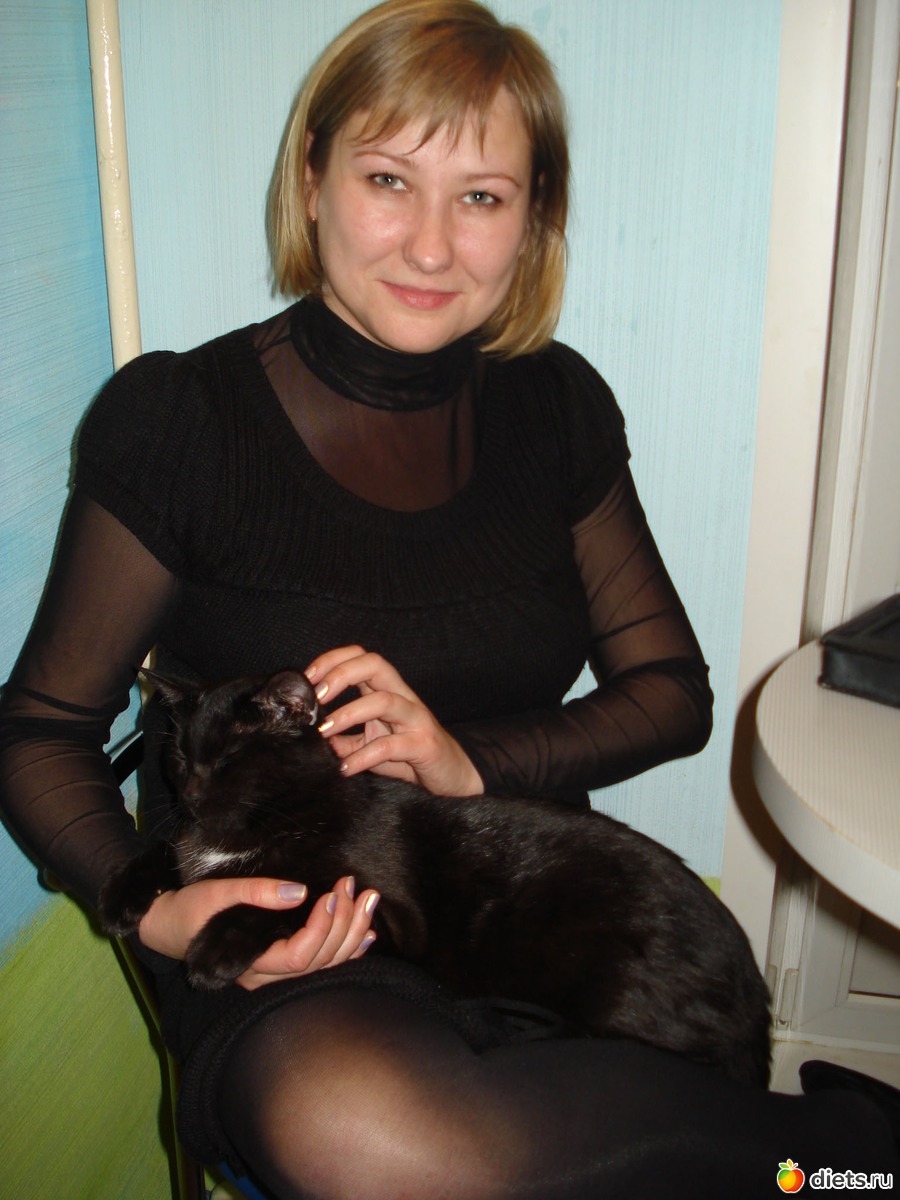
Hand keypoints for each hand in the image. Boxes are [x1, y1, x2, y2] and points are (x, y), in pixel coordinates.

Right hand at [138, 874, 378, 991]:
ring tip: (368, 901)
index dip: (323, 926)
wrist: (170, 925)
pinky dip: (348, 950)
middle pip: (318, 962)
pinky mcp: (281, 965)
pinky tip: (367, 934)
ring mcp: (275, 975)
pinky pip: (321, 965)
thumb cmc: (191, 910)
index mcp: (249, 961)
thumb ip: (256, 893)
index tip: (333, 892)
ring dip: (353, 934)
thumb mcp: (217, 893)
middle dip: (345, 924)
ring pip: (325, 966)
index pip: (298, 955)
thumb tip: (299, 892)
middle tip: (357, 888)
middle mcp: (265, 977)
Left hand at [305, 645, 482, 796]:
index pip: (362, 657)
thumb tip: (319, 740)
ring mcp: (416, 719)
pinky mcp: (424, 744)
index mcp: (388, 690)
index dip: (334, 661)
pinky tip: (346, 768)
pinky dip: (363, 756)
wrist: (452, 774)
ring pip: (384, 701)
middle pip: (375, 665)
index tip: (308, 679)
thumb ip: (347, 740)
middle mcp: (403, 697)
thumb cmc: (410, 754)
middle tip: (316, 697)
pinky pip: (390, 746)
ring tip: (324, 731)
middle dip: (341, 675)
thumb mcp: (372, 744)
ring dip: (348, 713)